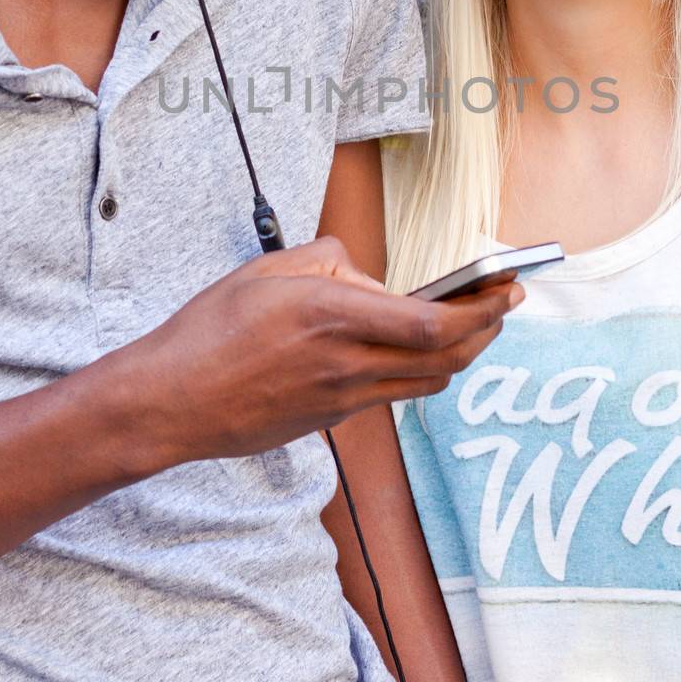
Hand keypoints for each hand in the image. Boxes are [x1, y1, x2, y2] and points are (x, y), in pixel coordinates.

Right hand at [111, 236, 523, 469]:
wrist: (173, 401)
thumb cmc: (211, 329)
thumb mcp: (269, 269)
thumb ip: (331, 262)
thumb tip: (370, 275)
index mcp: (333, 316)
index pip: (433, 322)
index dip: (482, 309)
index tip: (507, 287)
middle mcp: (347, 364)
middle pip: (446, 358)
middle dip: (487, 330)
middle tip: (504, 304)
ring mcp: (341, 399)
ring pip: (427, 382)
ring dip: (458, 353)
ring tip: (467, 323)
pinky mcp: (331, 420)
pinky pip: (391, 393)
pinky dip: (416, 369)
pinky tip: (409, 347)